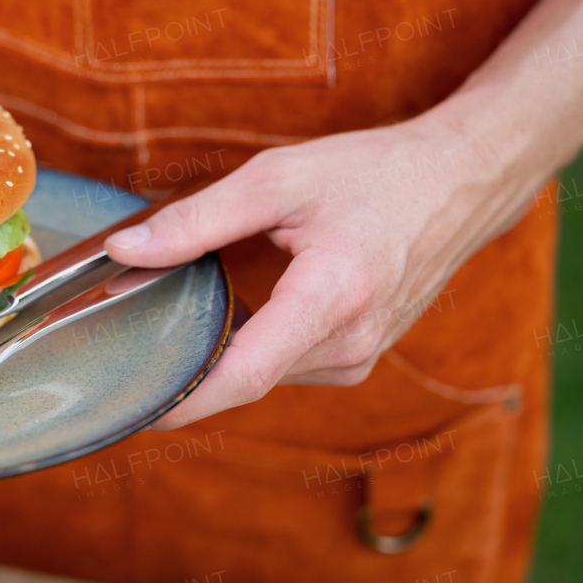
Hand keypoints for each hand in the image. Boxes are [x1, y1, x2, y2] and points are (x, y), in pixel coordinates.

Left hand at [104, 114, 539, 429]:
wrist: (458, 185)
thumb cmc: (371, 174)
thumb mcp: (276, 179)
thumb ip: (197, 220)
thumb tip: (124, 250)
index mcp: (332, 297)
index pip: (243, 377)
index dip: (182, 402)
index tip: (131, 407)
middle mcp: (350, 343)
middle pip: (244, 379)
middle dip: (188, 367)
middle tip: (131, 340)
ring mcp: (359, 358)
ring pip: (263, 374)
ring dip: (223, 352)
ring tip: (192, 307)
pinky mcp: (358, 358)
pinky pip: (287, 365)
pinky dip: (255, 345)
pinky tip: (244, 307)